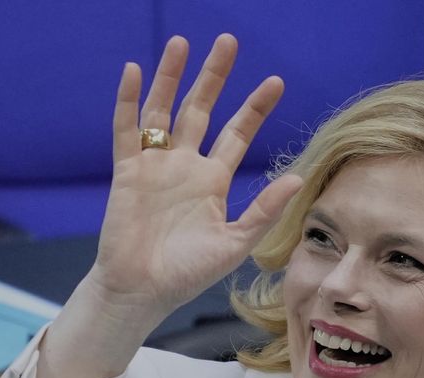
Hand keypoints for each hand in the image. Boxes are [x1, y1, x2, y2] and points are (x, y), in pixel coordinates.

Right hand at [90, 34, 301, 318]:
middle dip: (214, 77)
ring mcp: (155, 165)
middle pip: (201, 110)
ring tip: (182, 43)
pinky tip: (133, 71)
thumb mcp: (235, 243)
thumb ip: (264, 211)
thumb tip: (297, 179)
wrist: (143, 291)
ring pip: (163, 110)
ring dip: (171, 77)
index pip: (237, 134)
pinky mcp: (127, 172)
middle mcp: (185, 166)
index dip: (254, 109)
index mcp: (213, 181)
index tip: (275, 82)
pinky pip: (126, 129)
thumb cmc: (189, 273)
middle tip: (228, 41)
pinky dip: (128, 101)